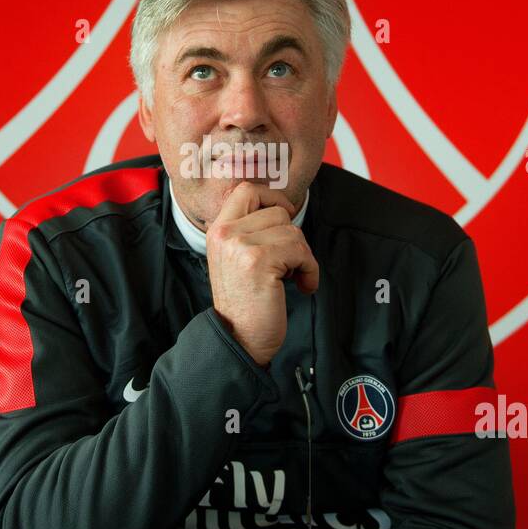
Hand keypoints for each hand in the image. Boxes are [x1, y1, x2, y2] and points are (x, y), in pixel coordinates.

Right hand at [206, 180, 319, 367]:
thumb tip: (283, 207)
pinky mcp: (259, 261)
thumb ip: (250, 231)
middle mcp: (225, 233)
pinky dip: (310, 269)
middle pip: (278, 211)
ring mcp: (240, 245)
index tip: (284, 222)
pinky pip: (300, 250)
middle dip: (292, 237)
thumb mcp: (236, 258)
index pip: (247, 189)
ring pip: (292, 231)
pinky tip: (302, 286)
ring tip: (292, 277)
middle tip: (288, 263)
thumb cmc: (246, 303)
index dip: (273, 200)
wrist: (239, 339)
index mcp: (218, 230)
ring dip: (302, 256)